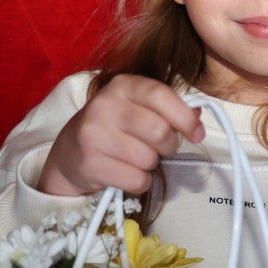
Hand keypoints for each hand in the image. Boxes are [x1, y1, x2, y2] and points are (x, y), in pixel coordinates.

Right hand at [38, 75, 204, 195]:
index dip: (185, 118)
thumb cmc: (115, 128)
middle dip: (167, 145)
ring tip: (133, 157)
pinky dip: (139, 182)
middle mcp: (105, 105)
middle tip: (155, 147)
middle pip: (160, 132)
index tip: (196, 134)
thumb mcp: (138, 108)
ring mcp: (94, 134)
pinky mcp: (90, 163)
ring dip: (150, 164)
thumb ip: (169, 108)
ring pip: (149, 159)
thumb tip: (198, 115)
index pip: (161, 95)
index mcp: (122, 85)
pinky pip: (136, 180)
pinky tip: (125, 172)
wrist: (69, 154)